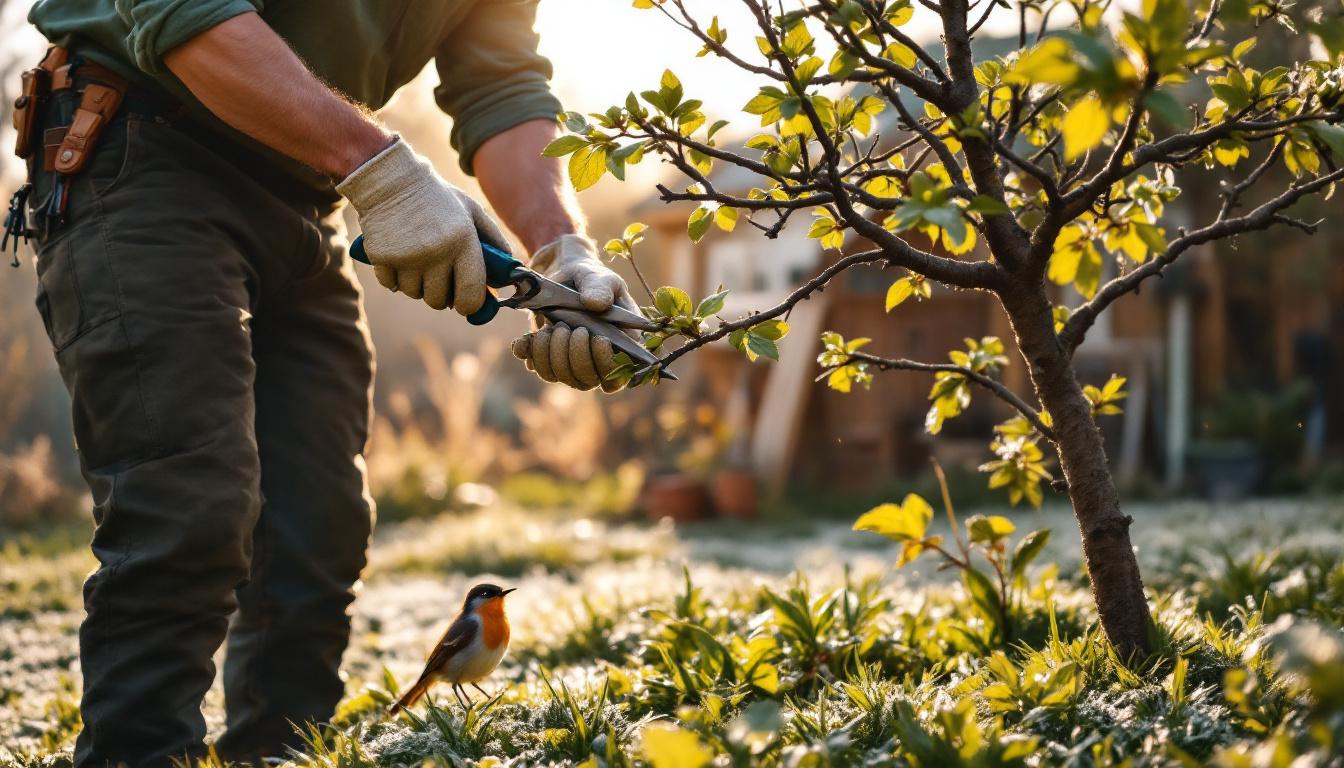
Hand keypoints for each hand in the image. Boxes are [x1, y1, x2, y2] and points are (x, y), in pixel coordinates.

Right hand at [338, 137, 506, 313]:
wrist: (391, 180)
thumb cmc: (437, 198)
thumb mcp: (471, 211)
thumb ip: (494, 241)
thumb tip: (509, 274)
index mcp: (463, 241)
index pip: (470, 294)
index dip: (470, 306)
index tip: (466, 304)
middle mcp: (436, 252)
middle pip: (439, 300)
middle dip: (442, 295)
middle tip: (440, 278)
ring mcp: (407, 256)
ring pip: (415, 294)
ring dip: (418, 285)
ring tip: (419, 262)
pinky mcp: (382, 257)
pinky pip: (393, 285)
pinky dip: (396, 278)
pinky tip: (400, 259)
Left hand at [510, 235, 638, 391]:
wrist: (562, 273)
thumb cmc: (590, 277)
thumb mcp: (599, 277)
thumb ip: (601, 288)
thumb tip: (597, 304)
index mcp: (621, 345)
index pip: (618, 375)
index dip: (606, 364)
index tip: (598, 339)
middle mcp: (596, 359)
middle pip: (586, 380)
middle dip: (574, 355)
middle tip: (566, 327)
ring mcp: (570, 361)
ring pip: (559, 376)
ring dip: (550, 354)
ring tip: (552, 326)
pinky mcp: (547, 356)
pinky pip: (537, 367)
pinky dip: (529, 352)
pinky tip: (529, 336)